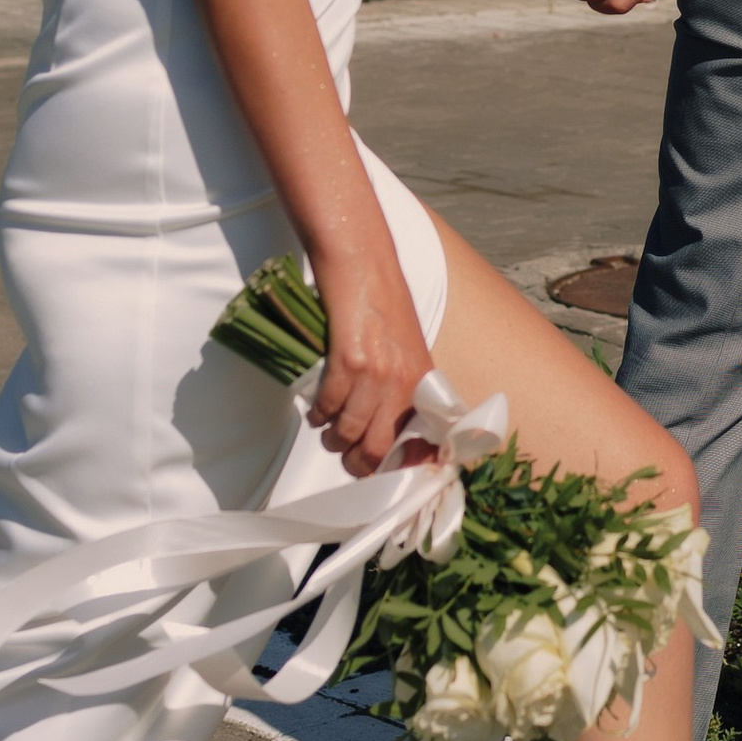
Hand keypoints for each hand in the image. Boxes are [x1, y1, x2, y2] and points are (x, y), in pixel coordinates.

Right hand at [306, 251, 435, 478]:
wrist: (362, 262)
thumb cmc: (383, 304)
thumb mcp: (409, 349)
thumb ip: (406, 389)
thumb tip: (392, 435)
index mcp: (423, 382)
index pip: (424, 443)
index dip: (404, 468)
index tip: (385, 478)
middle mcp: (404, 382)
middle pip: (380, 450)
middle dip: (359, 464)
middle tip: (347, 458)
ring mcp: (377, 373)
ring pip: (351, 433)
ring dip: (334, 439)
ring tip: (329, 431)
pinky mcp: (348, 361)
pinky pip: (328, 407)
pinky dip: (318, 415)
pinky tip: (317, 410)